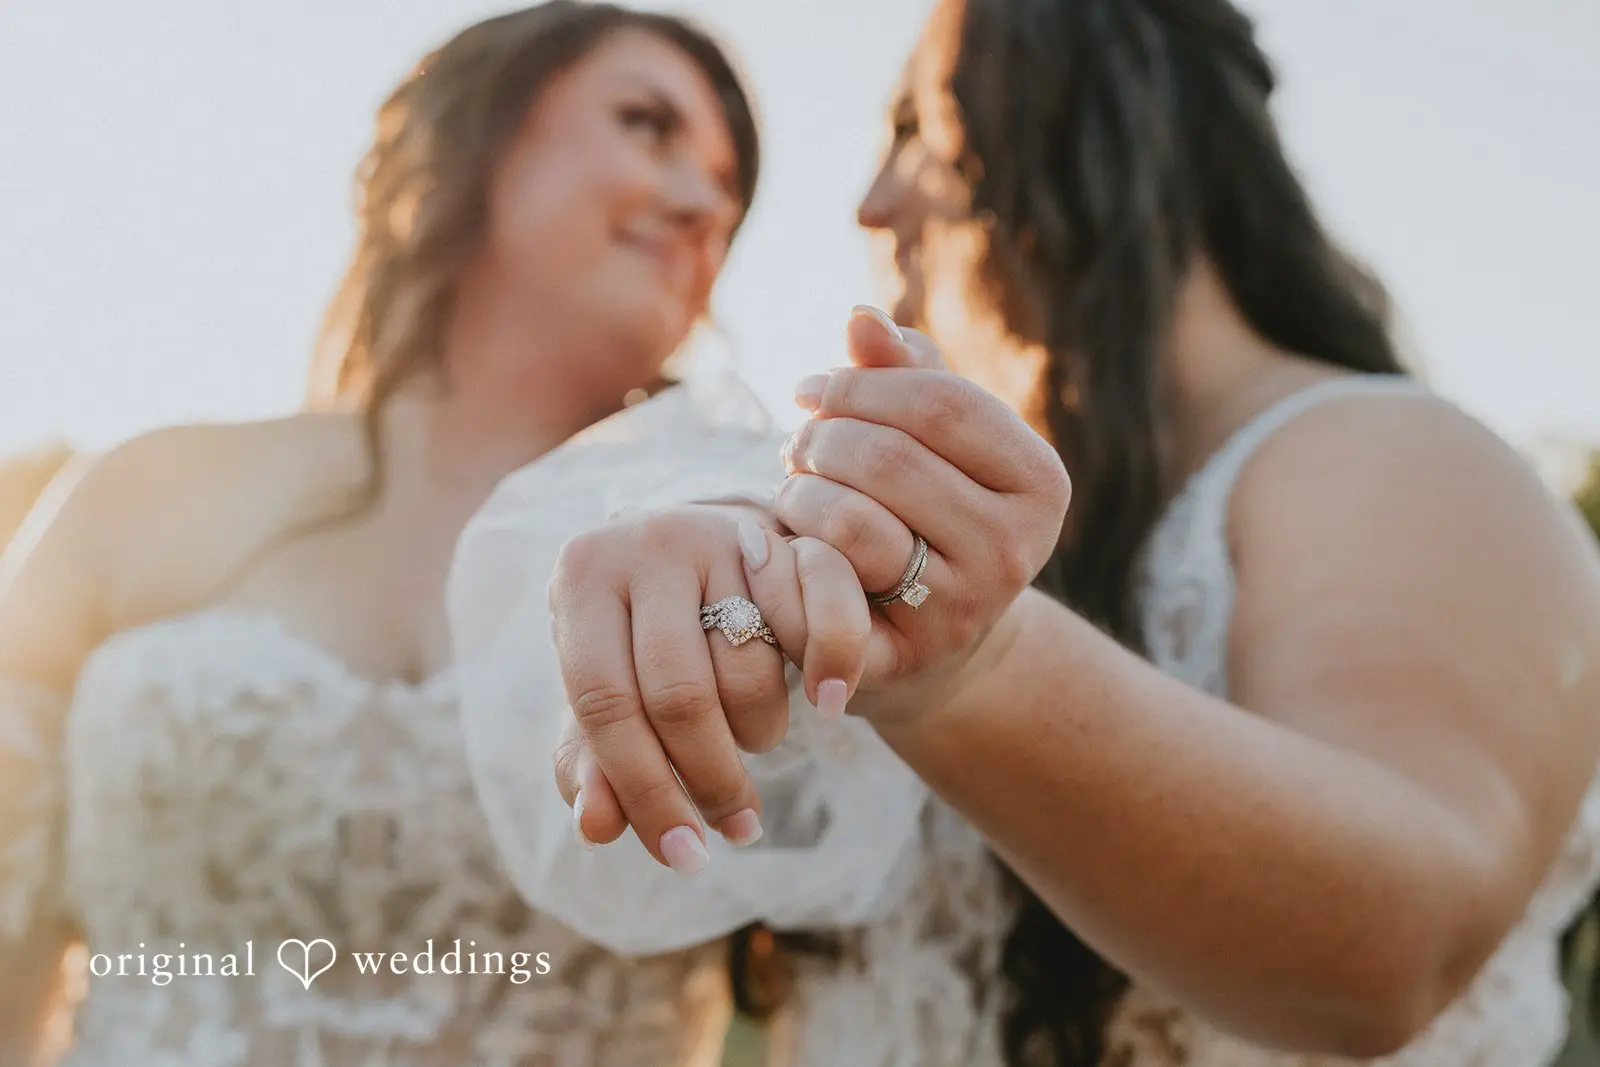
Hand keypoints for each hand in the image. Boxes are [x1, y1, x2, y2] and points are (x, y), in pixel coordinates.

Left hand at [548, 504, 869, 873]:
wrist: (706, 548)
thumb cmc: (642, 638)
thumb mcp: (606, 692)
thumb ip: (592, 762)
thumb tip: (596, 828)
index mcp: (581, 579)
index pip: (604, 703)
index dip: (643, 791)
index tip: (685, 856)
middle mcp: (646, 542)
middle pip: (677, 694)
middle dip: (711, 780)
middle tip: (737, 828)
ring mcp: (720, 533)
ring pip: (749, 666)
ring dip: (759, 732)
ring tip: (754, 742)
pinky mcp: (788, 535)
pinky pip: (815, 618)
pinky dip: (827, 669)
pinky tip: (827, 704)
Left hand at [777, 306, 1070, 720]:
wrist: (933, 645)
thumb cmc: (929, 516)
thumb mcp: (933, 442)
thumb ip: (902, 373)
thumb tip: (860, 315)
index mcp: (1039, 480)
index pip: (940, 401)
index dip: (860, 383)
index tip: (811, 388)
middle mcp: (1015, 549)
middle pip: (889, 456)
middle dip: (821, 438)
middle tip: (796, 444)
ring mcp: (963, 609)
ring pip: (853, 520)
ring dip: (798, 494)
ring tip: (792, 491)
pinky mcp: (903, 658)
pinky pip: (823, 588)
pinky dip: (787, 552)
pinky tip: (778, 540)